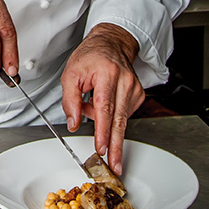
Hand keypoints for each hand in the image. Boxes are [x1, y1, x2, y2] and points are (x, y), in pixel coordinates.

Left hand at [61, 23, 143, 173]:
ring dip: (105, 123)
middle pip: (120, 120)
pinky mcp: (139, 94)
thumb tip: (73, 124)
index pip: (105, 108)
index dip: (103, 131)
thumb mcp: (71, 74)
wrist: (111, 43)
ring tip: (90, 106)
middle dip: (116, 145)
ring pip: (121, 118)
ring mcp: (134, 88)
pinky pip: (124, 114)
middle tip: (115, 165)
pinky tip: (102, 104)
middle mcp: (125, 81)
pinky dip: (112, 115)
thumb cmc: (91, 56)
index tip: (102, 148)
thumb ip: (70, 100)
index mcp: (107, 74)